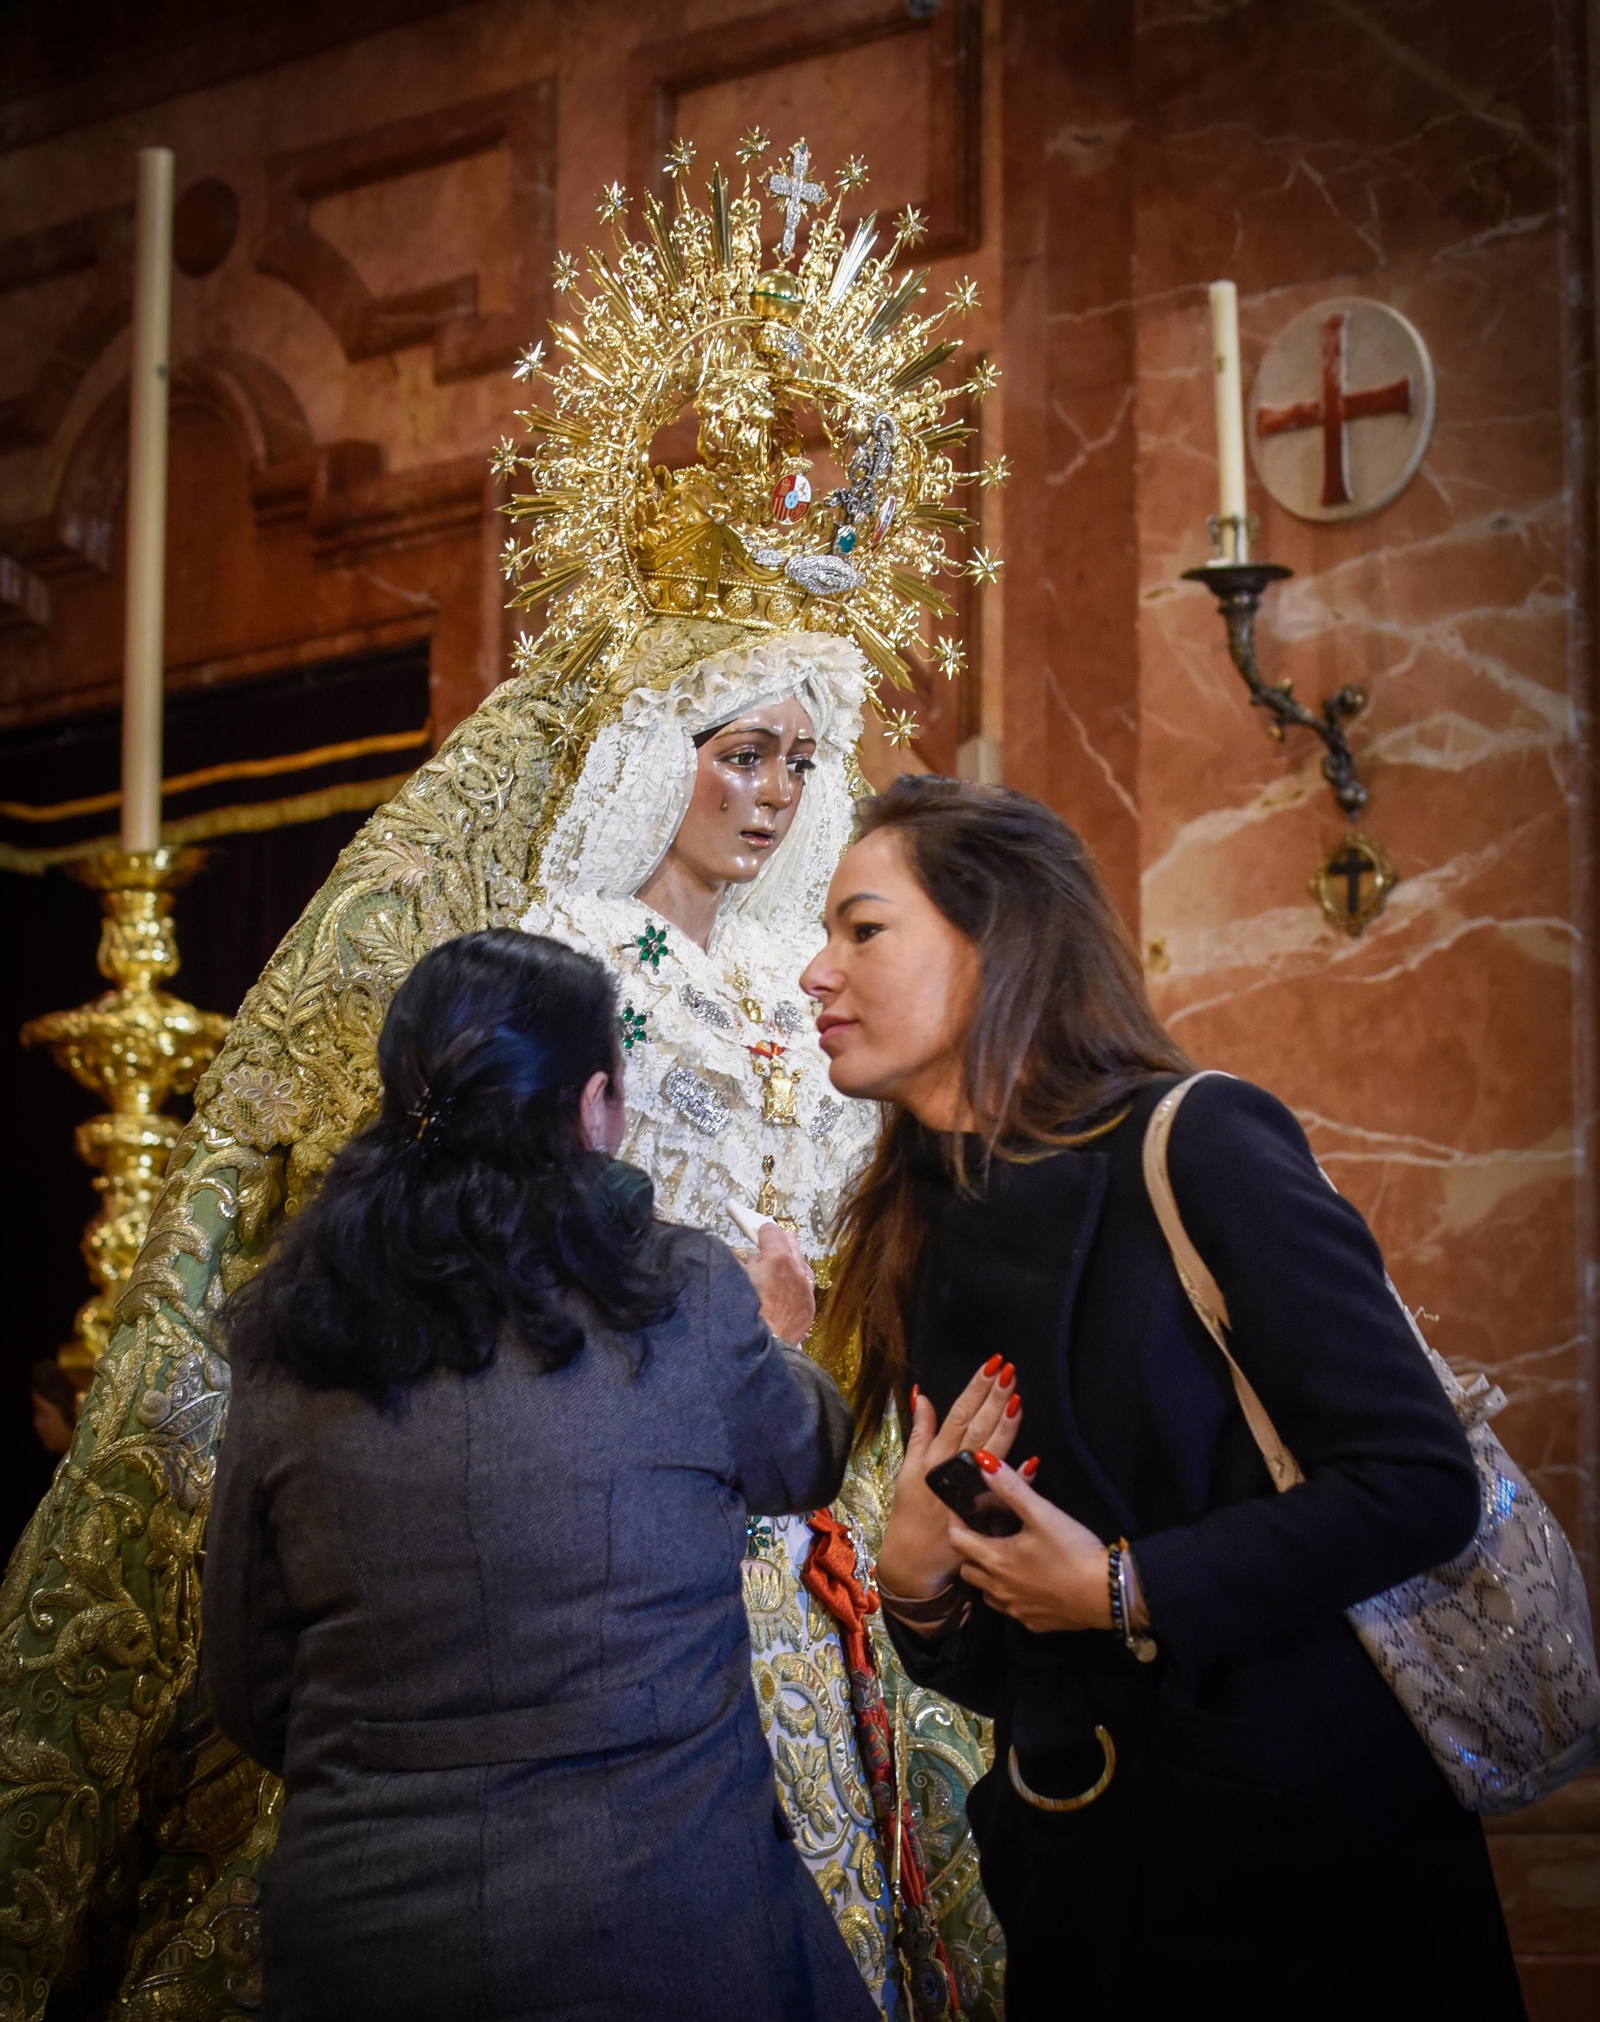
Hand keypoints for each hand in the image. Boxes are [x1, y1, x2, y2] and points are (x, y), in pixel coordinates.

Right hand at [738, 1223, 814, 1342]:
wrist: (758, 1349)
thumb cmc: (741, 1316)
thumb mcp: (733, 1277)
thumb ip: (743, 1261)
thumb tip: (749, 1258)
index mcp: (777, 1259)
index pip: (772, 1232)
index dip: (762, 1230)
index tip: (758, 1231)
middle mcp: (796, 1271)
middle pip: (791, 1244)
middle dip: (779, 1242)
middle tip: (770, 1241)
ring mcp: (805, 1290)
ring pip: (802, 1265)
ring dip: (792, 1262)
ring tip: (782, 1262)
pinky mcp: (808, 1308)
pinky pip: (805, 1287)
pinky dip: (797, 1283)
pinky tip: (788, 1286)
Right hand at [876, 1358, 1023, 1601]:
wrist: (913, 1561)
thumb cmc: (910, 1511)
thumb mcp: (907, 1469)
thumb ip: (919, 1432)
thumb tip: (921, 1394)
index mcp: (935, 1455)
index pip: (959, 1413)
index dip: (976, 1389)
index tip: (992, 1365)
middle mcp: (951, 1470)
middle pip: (977, 1428)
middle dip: (993, 1398)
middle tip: (1011, 1371)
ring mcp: (967, 1492)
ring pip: (990, 1454)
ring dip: (1005, 1426)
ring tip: (1018, 1399)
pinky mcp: (980, 1517)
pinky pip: (1003, 1496)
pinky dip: (1017, 1478)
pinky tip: (1034, 1460)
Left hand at [945, 1455, 1112, 1633]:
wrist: (1107, 1594)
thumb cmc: (1072, 1550)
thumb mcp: (1042, 1513)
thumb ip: (1011, 1487)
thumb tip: (983, 1462)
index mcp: (995, 1560)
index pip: (957, 1539)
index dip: (956, 1521)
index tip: (964, 1509)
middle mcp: (998, 1589)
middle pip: (967, 1568)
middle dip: (971, 1548)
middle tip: (988, 1530)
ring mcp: (1015, 1609)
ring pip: (986, 1590)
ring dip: (988, 1572)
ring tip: (1007, 1553)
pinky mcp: (1032, 1622)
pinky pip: (1009, 1606)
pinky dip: (1009, 1591)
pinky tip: (1029, 1579)